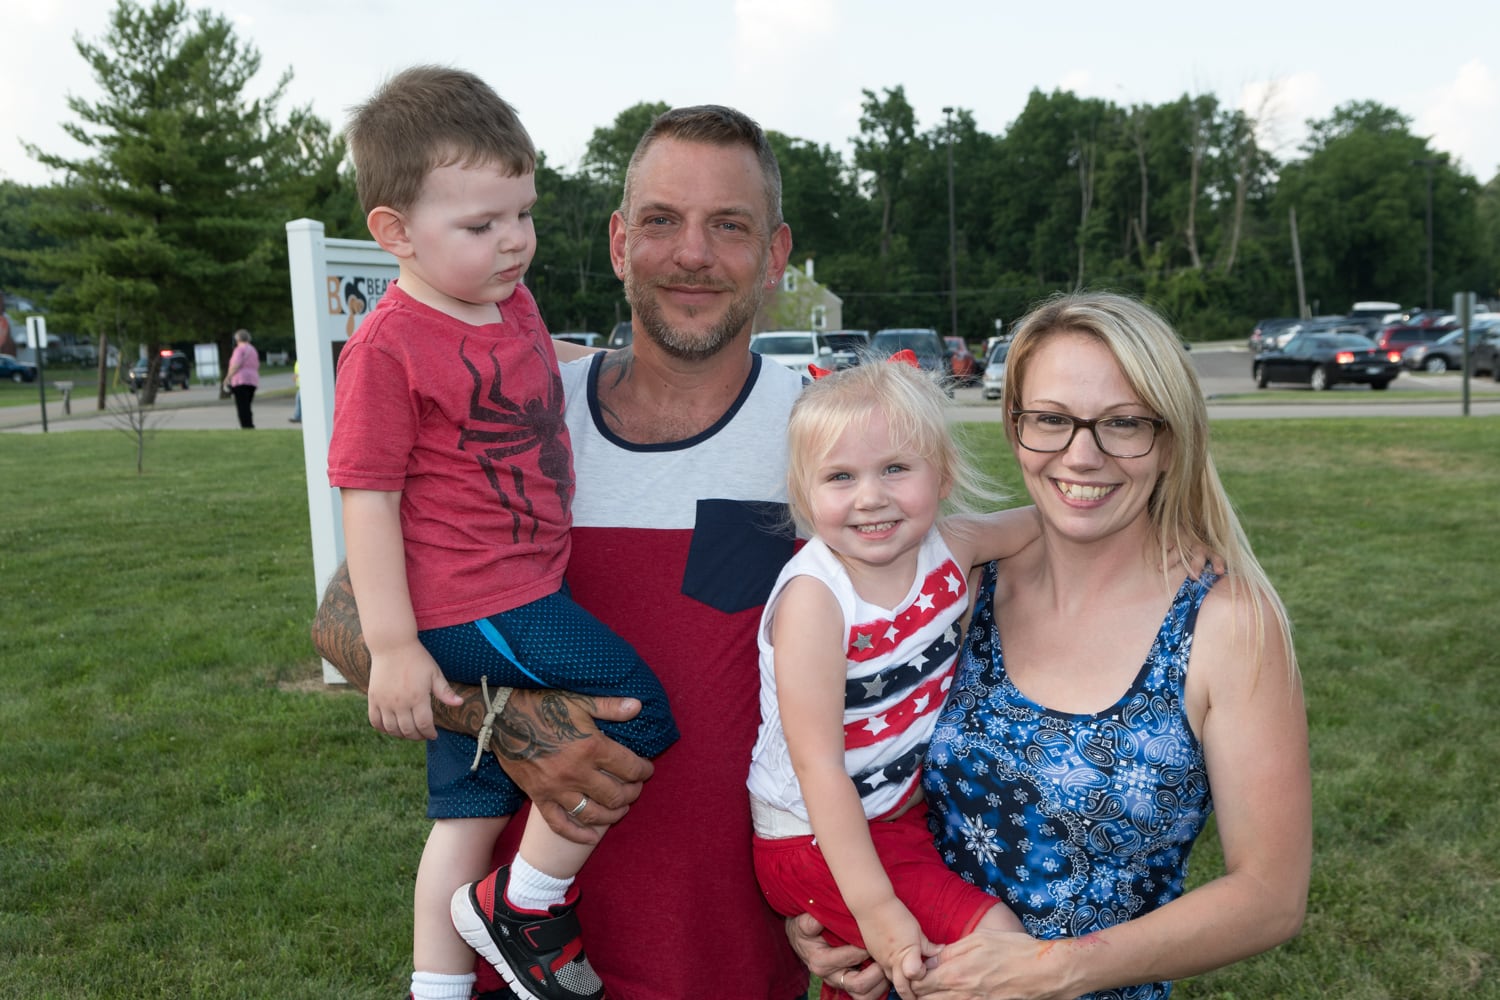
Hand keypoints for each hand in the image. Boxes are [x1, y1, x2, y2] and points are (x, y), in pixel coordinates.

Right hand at [365, 640, 457, 740]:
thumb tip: (460, 703)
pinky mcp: (373, 699)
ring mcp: (384, 702)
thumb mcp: (434, 673)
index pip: (424, 724)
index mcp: (418, 697)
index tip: (433, 734)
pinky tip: (391, 728)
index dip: (429, 733)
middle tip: (422, 734)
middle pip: (408, 730)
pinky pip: (375, 721)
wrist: (392, 645)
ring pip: (392, 729)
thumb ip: (445, 691)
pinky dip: (383, 728)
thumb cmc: (416, 658)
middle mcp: (400, 703)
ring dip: (401, 735)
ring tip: (409, 732)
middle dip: (417, 736)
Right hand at [493, 689, 652, 844]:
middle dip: (632, 793)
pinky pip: (560, 824)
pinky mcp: (539, 797)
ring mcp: (557, 789)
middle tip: (636, 789)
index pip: (629, 767)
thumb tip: (638, 706)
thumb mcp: (579, 700)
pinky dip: (578, 834)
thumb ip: (609, 706)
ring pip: (593, 813)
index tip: (647, 769)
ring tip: (621, 810)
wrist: (501, 716)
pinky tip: (592, 837)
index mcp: (591, 747)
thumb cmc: (543, 704)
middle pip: (615, 795)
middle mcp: (577, 772)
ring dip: (613, 815)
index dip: (644, 770)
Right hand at [786, 913, 887, 999]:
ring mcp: (840, 983)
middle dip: (877, 971)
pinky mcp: (848, 985)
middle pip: (858, 985)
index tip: (874, 937)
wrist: (801, 940)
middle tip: (885, 956)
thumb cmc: (804, 929)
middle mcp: (831, 976)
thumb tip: (819, 919)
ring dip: (880, 983)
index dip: (865, 948)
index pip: (849, 958)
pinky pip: (867, 995)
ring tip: (886, 965)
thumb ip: (810, 923)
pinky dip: (879, 987)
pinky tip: (884, 971)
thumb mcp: (803, 923)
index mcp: (820, 961)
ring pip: (865, 995)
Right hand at [858, 898, 934, 999]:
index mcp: (906, 954)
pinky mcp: (874, 956)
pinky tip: (897, 968)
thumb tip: (940, 951)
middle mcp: (893, 962)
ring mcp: (881, 960)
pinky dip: (891, 973)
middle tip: (918, 998)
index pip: (917, 976)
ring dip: (900, 984)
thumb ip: (928, 945)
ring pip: (891, 980)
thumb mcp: (916, 929)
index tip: (929, 973)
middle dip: (910, 996)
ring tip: (909, 985)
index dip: (924, 976)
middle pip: (901, 988)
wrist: (872, 905)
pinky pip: (883, 971)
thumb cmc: (896, 915)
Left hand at [911, 926, 1049, 998]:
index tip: (916, 969)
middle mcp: (961, 993)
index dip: (913, 976)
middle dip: (919, 990)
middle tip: (922, 980)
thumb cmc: (1013, 949)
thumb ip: (951, 951)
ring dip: (934, 997)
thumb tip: (931, 959)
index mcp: (955, 973)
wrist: (1043, 971)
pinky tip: (956, 992)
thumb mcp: (979, 939)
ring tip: (937, 986)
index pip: (918, 982)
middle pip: (925, 999)